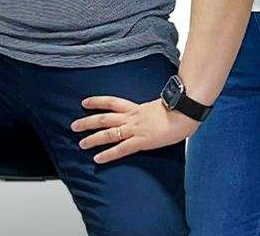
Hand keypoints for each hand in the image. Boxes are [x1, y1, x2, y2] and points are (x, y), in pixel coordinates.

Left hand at [72, 96, 196, 163]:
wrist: (186, 110)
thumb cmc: (180, 108)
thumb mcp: (162, 106)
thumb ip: (154, 110)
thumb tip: (156, 113)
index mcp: (137, 108)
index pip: (112, 102)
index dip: (97, 101)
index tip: (84, 102)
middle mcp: (132, 117)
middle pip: (104, 118)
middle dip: (87, 122)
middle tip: (73, 126)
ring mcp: (135, 129)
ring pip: (108, 133)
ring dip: (93, 139)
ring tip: (81, 144)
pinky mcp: (141, 141)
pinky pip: (121, 149)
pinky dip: (108, 154)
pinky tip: (98, 159)